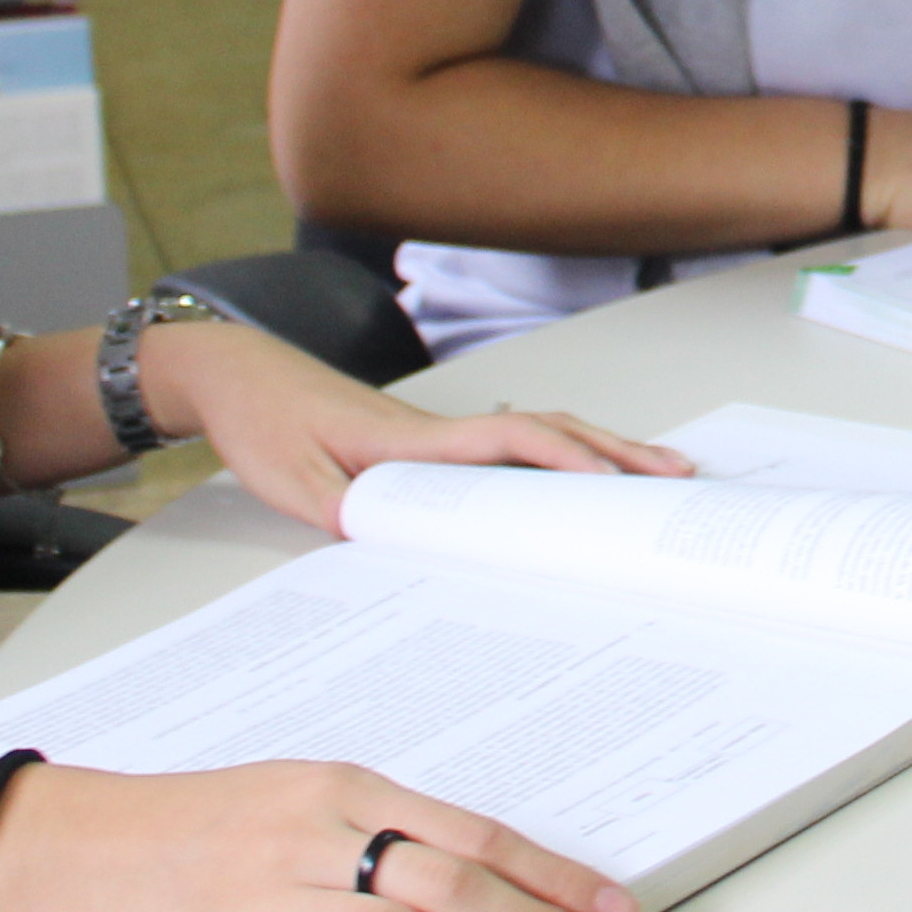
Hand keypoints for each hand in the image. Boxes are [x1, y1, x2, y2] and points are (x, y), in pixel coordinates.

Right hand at [0, 758, 634, 911]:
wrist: (83, 847)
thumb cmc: (204, 819)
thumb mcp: (301, 793)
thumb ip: (386, 827)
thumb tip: (487, 869)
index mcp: (343, 790)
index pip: (474, 834)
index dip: (551, 875)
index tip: (609, 907)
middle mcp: (315, 839)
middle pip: (453, 884)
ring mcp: (271, 902)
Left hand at [141, 314, 688, 537]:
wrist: (236, 374)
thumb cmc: (263, 423)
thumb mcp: (288, 480)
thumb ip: (342, 510)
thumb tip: (399, 537)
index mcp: (415, 439)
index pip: (511, 439)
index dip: (566, 458)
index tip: (613, 484)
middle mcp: (439, 428)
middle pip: (549, 429)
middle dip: (615, 451)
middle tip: (675, 476)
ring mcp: (439, 430)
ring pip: (538, 431)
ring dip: (598, 448)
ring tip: (653, 472)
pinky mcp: (430, 439)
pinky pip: (511, 442)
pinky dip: (559, 452)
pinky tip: (579, 472)